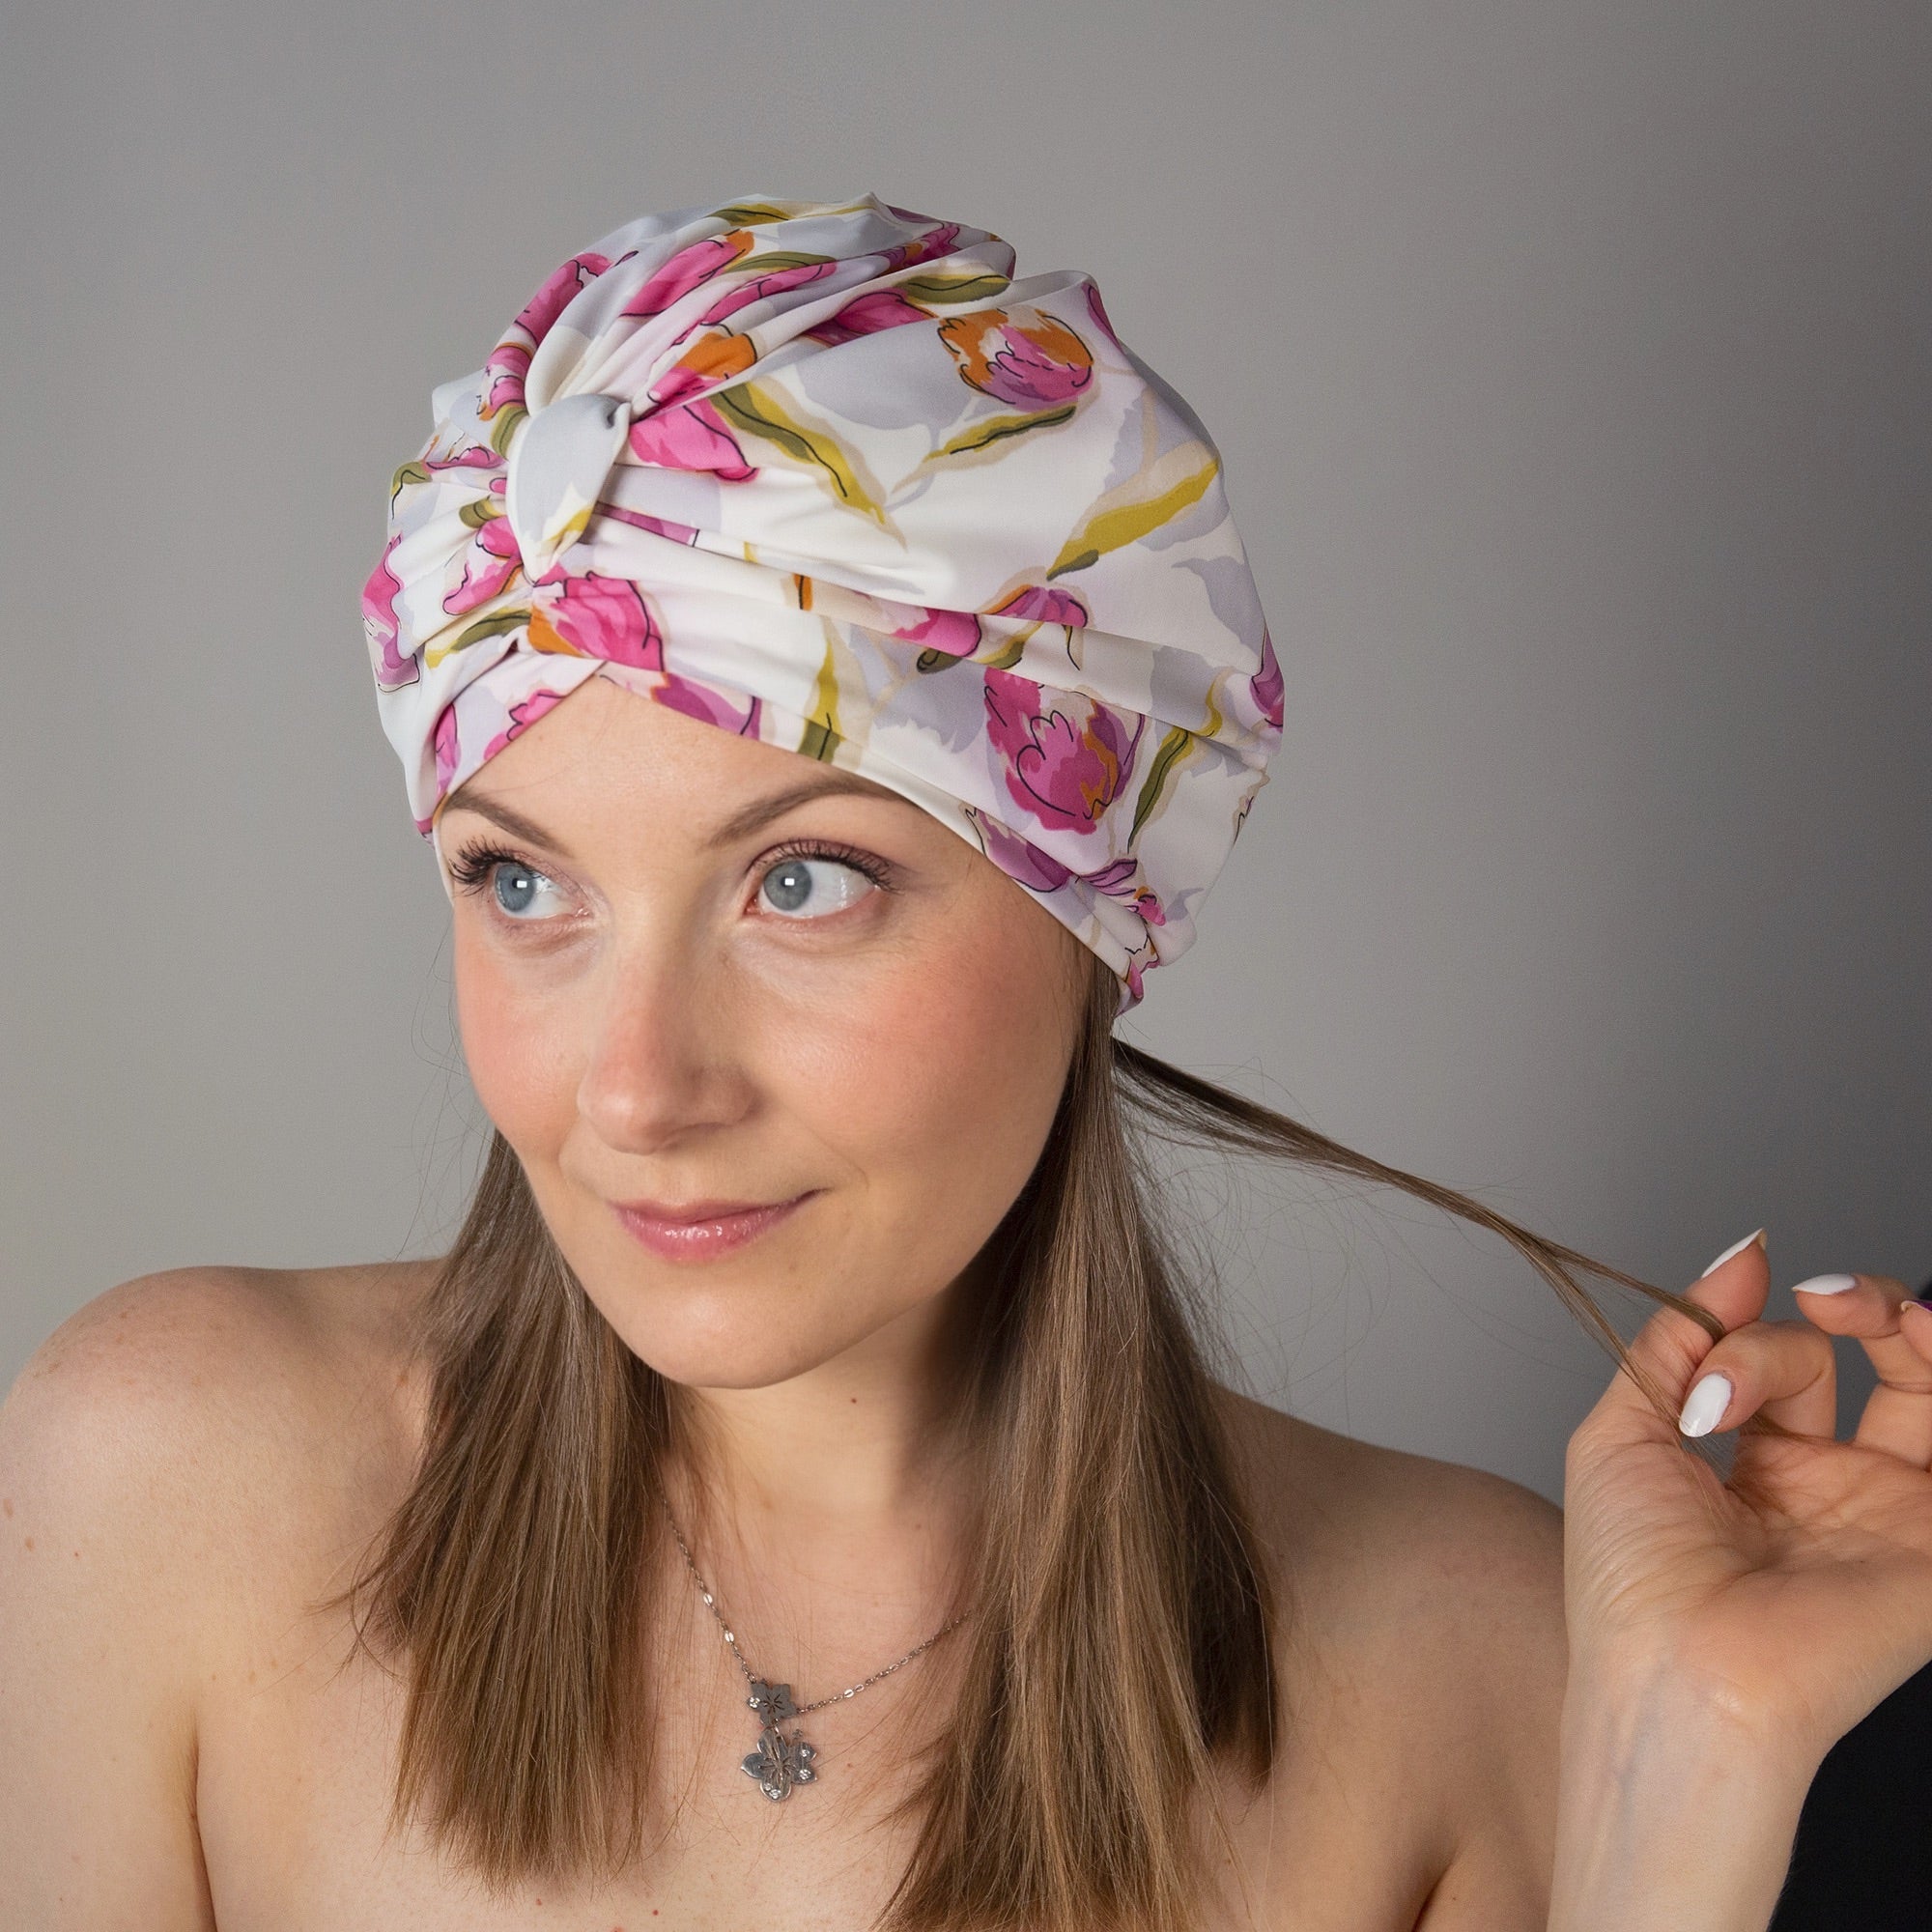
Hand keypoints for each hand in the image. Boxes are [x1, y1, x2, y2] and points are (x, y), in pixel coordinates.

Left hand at [1563, 1232, 1931, 1772]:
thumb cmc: (1631, 1580)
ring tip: (1849, 1306)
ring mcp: (1890, 1511)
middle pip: (1862, 1357)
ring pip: (1930, 1387)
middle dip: (1845, 1303)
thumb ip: (1679, 1338)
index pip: (1778, 1355)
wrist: (1676, 1668)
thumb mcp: (1623, 1431)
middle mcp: (1829, 1484)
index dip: (1748, 1319)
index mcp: (1753, 1465)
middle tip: (1813, 1296)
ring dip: (1903, 1319)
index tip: (1729, 1300)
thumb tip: (1744, 1252)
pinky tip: (1914, 1336)